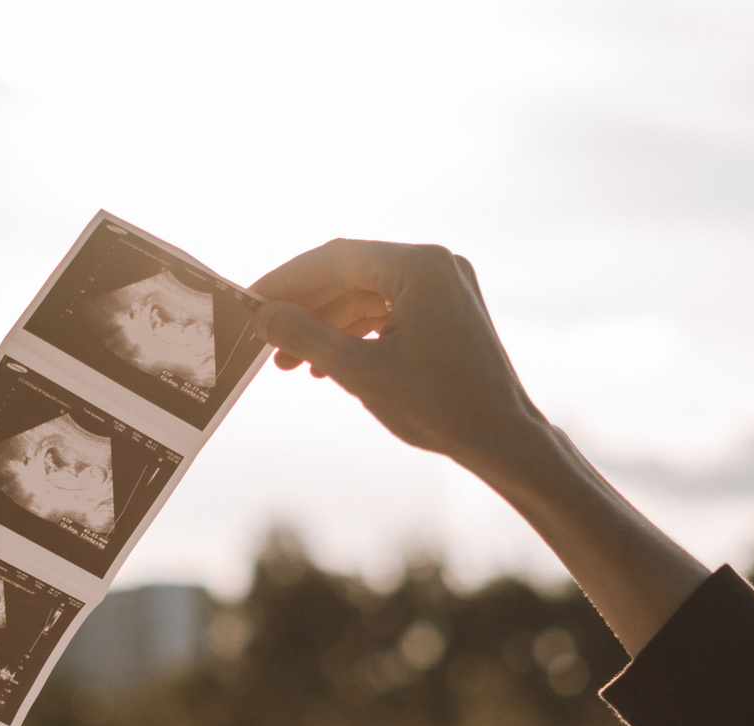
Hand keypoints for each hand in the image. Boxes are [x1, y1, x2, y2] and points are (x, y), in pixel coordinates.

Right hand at [250, 240, 542, 474]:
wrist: (502, 439)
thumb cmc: (439, 407)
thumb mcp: (359, 372)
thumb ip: (306, 337)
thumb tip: (263, 316)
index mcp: (420, 266)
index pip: (335, 258)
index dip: (286, 281)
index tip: (250, 302)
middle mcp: (435, 264)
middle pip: (349, 274)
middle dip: (304, 308)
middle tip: (264, 339)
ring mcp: (444, 285)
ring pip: (366, 294)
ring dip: (325, 325)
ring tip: (288, 364)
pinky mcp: (446, 309)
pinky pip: (387, 310)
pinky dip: (354, 333)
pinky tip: (325, 364)